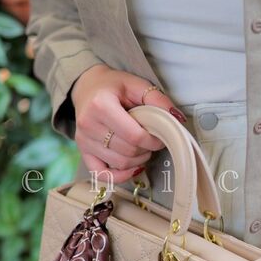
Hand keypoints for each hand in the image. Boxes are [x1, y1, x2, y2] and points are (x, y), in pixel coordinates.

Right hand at [70, 64, 186, 184]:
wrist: (87, 88)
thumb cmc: (113, 86)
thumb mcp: (136, 84)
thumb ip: (158, 99)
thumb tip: (178, 119)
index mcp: (101, 105)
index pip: (134, 135)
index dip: (153, 141)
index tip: (160, 137)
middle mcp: (88, 124)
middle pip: (127, 151)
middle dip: (146, 150)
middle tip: (152, 141)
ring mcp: (83, 140)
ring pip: (119, 163)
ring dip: (137, 161)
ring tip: (142, 149)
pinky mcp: (82, 151)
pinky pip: (101, 174)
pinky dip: (120, 176)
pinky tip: (132, 167)